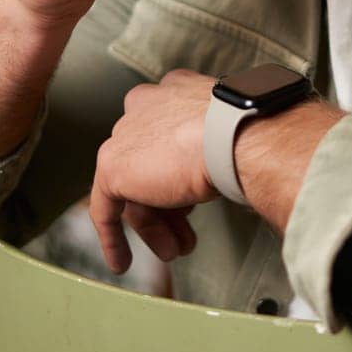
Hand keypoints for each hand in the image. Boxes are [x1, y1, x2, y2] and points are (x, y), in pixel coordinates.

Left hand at [89, 69, 218, 274]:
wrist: (233, 135)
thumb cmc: (245, 133)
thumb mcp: (228, 136)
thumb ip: (210, 147)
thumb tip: (215, 172)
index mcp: (175, 91)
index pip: (167, 136)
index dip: (179, 173)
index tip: (190, 202)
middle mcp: (146, 105)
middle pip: (150, 163)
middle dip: (169, 206)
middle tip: (186, 233)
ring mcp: (125, 134)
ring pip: (135, 187)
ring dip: (156, 226)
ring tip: (176, 250)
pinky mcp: (112, 166)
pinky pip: (107, 208)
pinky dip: (113, 238)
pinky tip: (122, 261)